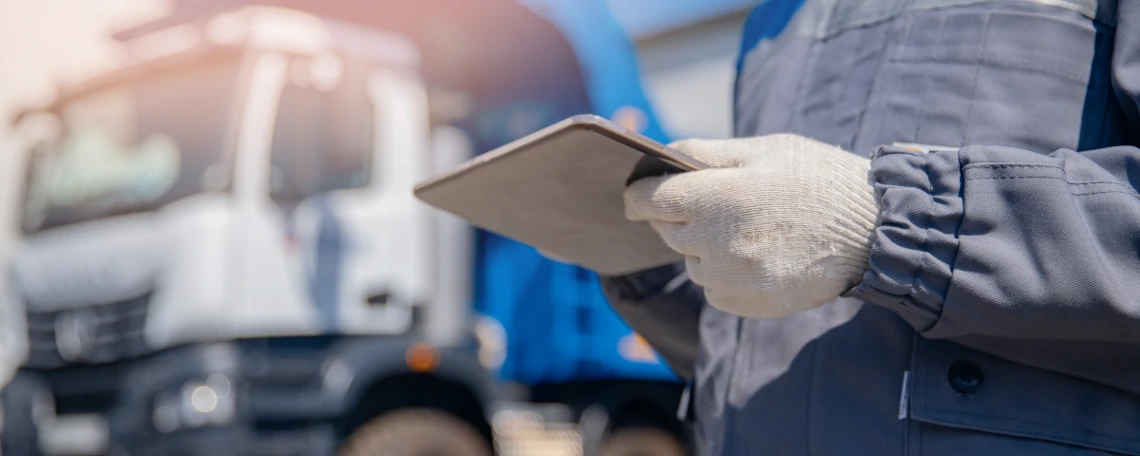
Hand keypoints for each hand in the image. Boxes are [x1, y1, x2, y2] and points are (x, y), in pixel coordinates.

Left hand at [624, 134, 878, 317]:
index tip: (639, 194)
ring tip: (751, 230)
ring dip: (705, 246)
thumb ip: (706, 153)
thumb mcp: (764, 150)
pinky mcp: (743, 303)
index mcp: (716, 196)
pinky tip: (760, 257)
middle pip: (667, 229)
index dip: (639, 194)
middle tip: (720, 204)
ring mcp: (728, 277)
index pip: (647, 200)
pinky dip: (724, 274)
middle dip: (680, 215)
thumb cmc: (816, 181)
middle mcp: (714, 241)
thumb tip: (660, 156)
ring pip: (691, 260)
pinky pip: (712, 288)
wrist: (872, 233)